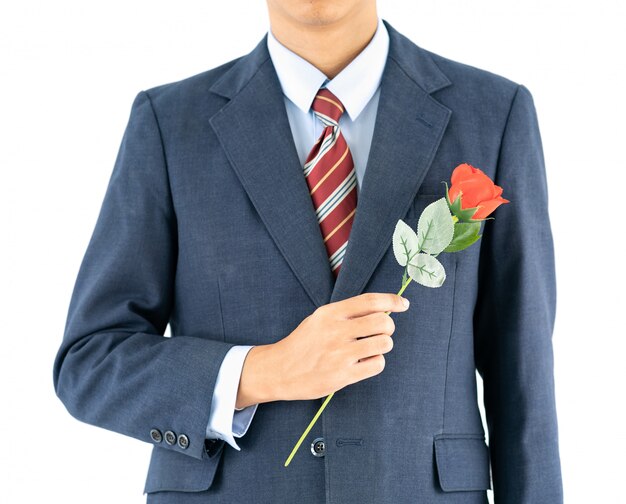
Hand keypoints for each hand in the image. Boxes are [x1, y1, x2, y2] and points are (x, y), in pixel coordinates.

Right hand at [236, 293, 408, 407]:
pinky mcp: (342, 375)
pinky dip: (376, 362)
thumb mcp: (319, 319)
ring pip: (384, 343)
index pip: (370, 301)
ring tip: (370, 348)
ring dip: (383, 345)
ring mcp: (340, 354)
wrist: (279, 370)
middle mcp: (336, 331)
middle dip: (388, 327)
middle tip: (380, 332)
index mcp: (330, 313)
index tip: (403, 304)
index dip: (392, 300)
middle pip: (383, 321)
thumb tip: (383, 307)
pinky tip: (364, 362)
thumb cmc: (304, 343)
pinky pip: (377, 363)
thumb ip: (347, 313)